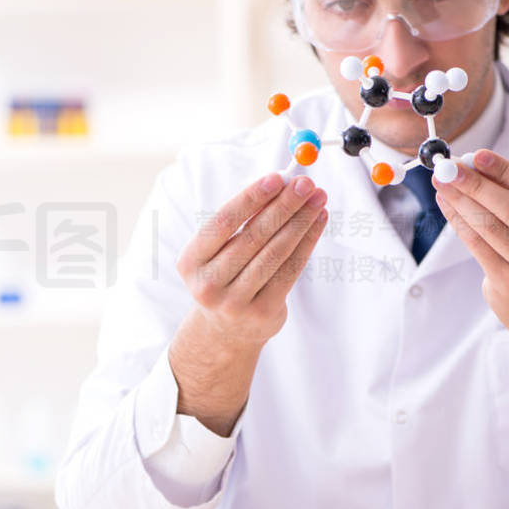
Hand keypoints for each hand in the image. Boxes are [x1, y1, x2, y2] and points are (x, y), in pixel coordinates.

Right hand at [169, 172, 327, 434]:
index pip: (222, 223)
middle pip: (253, 237)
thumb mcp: (219, 251)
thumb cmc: (226, 274)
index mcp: (191, 261)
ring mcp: (235, 302)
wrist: (226, 330)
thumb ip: (243, 221)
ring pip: (275, 253)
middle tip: (306, 184)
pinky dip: (307, 242)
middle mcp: (208, 284)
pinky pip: (290, 270)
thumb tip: (281, 182)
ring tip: (318, 199)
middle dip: (283, 206)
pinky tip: (317, 222)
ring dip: (300, 222)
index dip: (251, 199)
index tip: (277, 178)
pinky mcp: (262, 312)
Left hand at [433, 149, 508, 423]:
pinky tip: (447, 205)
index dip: (505, 170)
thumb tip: (474, 164)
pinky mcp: (508, 284)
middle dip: (476, 184)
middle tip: (449, 167)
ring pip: (490, 228)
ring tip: (442, 183)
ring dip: (461, 201)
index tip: (477, 154)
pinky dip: (459, 222)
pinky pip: (477, 246)